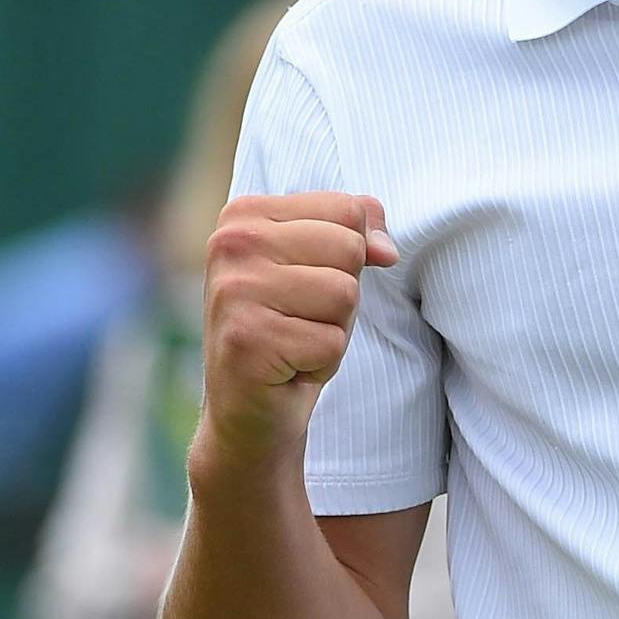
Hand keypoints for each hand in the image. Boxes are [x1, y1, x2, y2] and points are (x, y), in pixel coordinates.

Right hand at [202, 192, 397, 462]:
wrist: (248, 409)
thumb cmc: (291, 328)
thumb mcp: (324, 267)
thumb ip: (356, 234)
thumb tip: (386, 250)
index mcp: (246, 214)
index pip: (348, 209)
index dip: (351, 255)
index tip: (310, 282)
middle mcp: (232, 243)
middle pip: (349, 249)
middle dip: (344, 295)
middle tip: (304, 320)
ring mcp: (234, 291)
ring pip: (344, 295)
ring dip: (334, 330)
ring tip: (297, 342)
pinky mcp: (247, 339)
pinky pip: (331, 342)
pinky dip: (323, 364)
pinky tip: (288, 368)